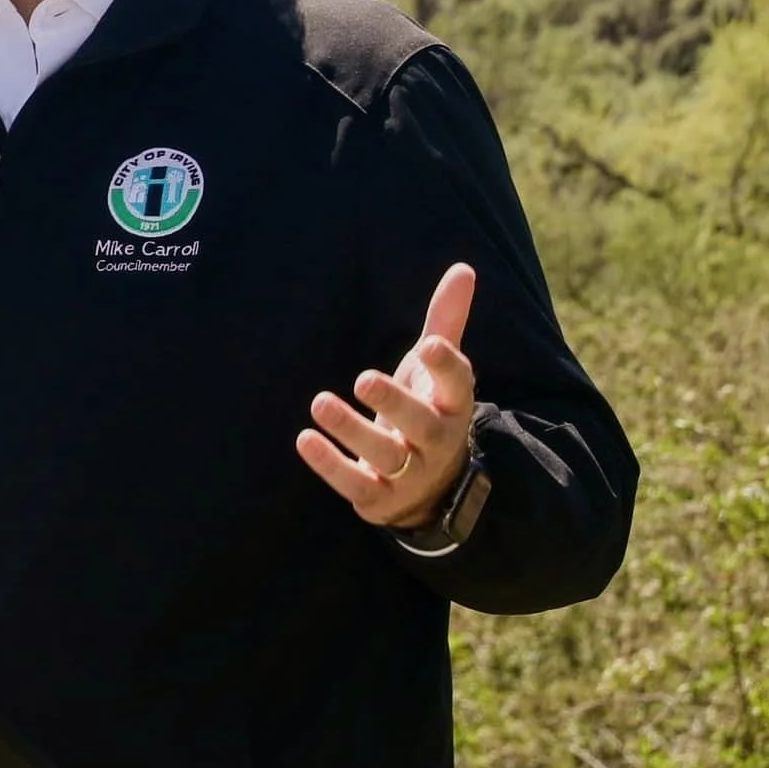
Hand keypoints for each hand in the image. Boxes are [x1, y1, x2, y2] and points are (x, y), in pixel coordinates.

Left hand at [296, 263, 476, 529]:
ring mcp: (410, 474)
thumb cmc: (428, 411)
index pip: (458, 385)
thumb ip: (446, 322)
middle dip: (394, 402)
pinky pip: (356, 484)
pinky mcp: (379, 499)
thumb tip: (463, 268)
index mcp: (453, 406)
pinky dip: (330, 464)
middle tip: (363, 378)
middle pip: (422, 424)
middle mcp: (437, 442)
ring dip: (351, 430)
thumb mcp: (436, 372)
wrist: (432, 489)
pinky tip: (305, 438)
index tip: (428, 345)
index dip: (446, 367)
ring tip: (319, 402)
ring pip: (385, 455)